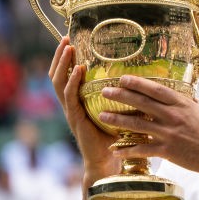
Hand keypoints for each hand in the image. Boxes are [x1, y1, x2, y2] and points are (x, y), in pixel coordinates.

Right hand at [49, 36, 117, 199]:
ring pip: (59, 83)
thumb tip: (141, 75)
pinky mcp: (75, 119)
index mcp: (78, 100)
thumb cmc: (115, 135)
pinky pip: (70, 98)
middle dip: (60, 56)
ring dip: (63, 64)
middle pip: (57, 75)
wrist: (107, 161)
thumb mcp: (117, 110)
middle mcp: (71, 104)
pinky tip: (78, 71)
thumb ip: (121, 94)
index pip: (66, 74)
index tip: (71, 39)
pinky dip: (72, 82)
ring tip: (69, 48)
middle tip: (66, 38)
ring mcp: (71, 111)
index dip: (65, 58)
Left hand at [99, 75, 198, 174]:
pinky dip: (127, 150)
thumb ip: (194, 103)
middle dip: (121, 96)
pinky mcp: (167, 151)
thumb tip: (187, 96)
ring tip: (102, 116)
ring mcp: (169, 134)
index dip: (138, 83)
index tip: (123, 78)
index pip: (156, 90)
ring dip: (117, 120)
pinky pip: (143, 150)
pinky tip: (114, 150)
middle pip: (142, 103)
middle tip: (105, 91)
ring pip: (137, 125)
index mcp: (183, 104)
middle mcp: (173, 116)